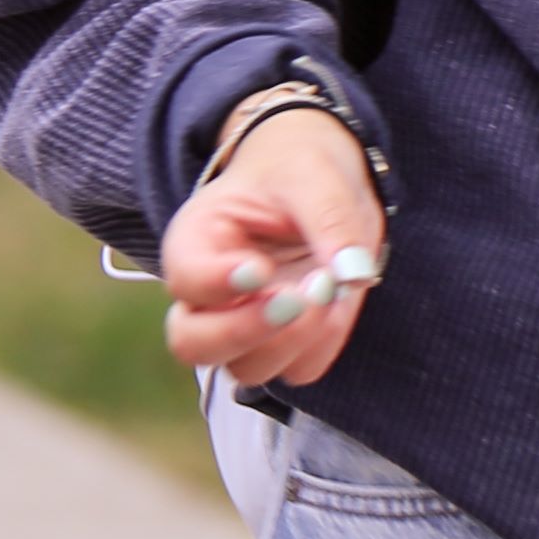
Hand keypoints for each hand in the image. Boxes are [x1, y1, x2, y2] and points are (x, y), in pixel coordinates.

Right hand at [159, 101, 385, 389]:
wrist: (321, 182)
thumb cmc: (299, 169)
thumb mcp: (314, 175)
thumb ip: (331, 220)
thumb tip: (353, 275)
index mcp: (196, 239)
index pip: (185, 279)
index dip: (217, 284)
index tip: (261, 269)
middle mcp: (208, 293)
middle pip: (193, 345)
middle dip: (246, 332)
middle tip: (296, 299)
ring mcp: (245, 324)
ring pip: (246, 369)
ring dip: (293, 341)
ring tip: (327, 289)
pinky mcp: (286, 342)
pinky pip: (300, 369)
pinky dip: (324, 344)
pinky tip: (337, 302)